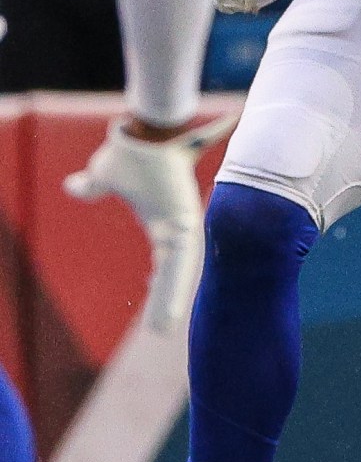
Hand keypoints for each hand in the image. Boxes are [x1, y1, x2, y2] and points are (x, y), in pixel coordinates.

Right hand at [64, 115, 234, 330]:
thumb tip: (74, 188)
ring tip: (163, 329)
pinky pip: (181, 260)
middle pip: (174, 269)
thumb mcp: (106, 176)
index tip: (156, 301)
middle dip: (167, 298)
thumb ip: (94, 186)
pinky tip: (174, 304)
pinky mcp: (184, 222)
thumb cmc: (133, 152)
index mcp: (164, 221)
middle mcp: (178, 225)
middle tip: (160, 330)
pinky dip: (176, 283)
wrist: (145, 131)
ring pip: (179, 271)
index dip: (162, 280)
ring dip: (170, 299)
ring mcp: (184, 225)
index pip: (166, 259)